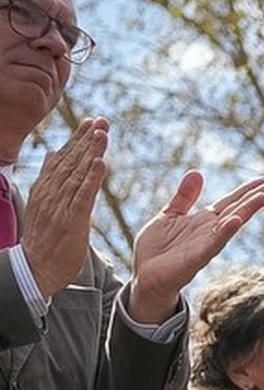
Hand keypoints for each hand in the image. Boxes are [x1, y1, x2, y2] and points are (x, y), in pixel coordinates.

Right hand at [19, 118, 108, 299]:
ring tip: (102, 134)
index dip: (77, 139)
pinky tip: (100, 163)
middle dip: (87, 139)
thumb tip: (51, 154)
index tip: (92, 122)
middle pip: (70, 161)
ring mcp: (60, 206)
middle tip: (102, 120)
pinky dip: (91, 179)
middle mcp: (51, 193)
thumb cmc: (45, 238)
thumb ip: (49, 179)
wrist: (36, 268)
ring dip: (90, 153)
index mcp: (46, 188)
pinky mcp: (70, 220)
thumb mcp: (44, 204)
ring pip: (76, 174)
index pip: (63, 158)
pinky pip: (82, 196)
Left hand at [127, 171, 263, 322]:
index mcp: (204, 220)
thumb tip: (197, 172)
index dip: (247, 190)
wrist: (144, 277)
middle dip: (254, 198)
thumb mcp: (169, 215)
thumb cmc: (157, 249)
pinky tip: (235, 221)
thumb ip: (184, 197)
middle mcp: (209, 231)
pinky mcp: (195, 259)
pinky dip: (224, 233)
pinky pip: (212, 244)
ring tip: (263, 197)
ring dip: (246, 211)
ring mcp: (205, 245)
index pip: (230, 202)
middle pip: (236, 210)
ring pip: (230, 225)